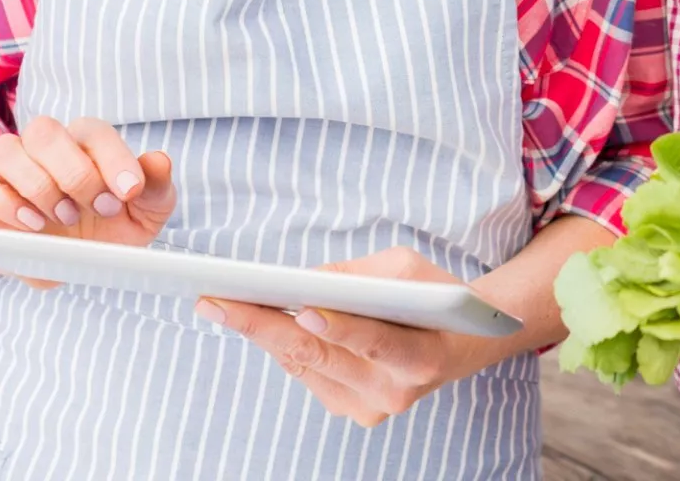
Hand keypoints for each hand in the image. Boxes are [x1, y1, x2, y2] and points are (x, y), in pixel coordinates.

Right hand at [0, 117, 175, 285]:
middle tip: (94, 209)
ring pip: (6, 150)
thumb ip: (154, 187)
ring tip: (62, 217)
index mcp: (88, 142)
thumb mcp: (144, 213)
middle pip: (45, 132)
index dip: (114, 159)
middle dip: (74, 174)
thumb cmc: (110, 223)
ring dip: (36, 186)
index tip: (128, 192)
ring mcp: (11, 165)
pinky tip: (29, 225)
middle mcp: (46, 145)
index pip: (95, 133)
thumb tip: (159, 161)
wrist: (67, 253)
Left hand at [196, 246, 496, 427]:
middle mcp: (393, 392)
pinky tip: (255, 321)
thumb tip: (301, 279)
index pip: (376, 341)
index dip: (341, 327)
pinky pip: (304, 374)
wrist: (462, 342)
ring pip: (301, 367)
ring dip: (260, 334)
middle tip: (217, 302)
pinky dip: (280, 345)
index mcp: (422, 356)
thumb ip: (360, 274)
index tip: (305, 310)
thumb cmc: (435, 296)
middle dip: (264, 326)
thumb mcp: (408, 268)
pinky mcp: (350, 411)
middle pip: (319, 357)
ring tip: (220, 305)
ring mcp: (368, 408)